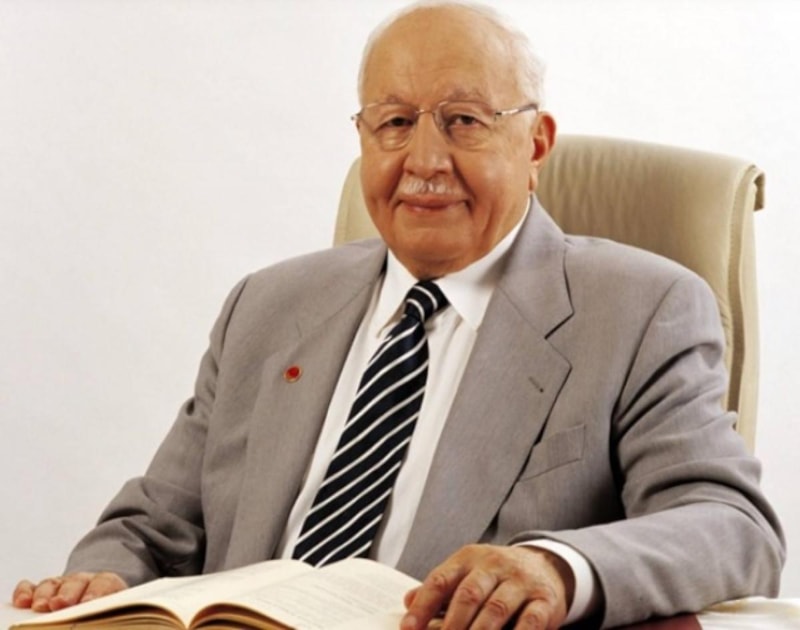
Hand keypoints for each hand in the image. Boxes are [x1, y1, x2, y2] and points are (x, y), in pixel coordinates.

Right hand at [12, 572, 127, 611]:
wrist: (98, 600)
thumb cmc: (106, 612)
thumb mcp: (113, 613)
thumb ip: (108, 615)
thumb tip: (101, 622)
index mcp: (107, 585)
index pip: (105, 584)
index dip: (96, 592)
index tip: (88, 604)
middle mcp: (84, 581)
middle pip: (76, 582)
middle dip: (67, 593)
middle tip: (60, 604)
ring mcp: (62, 584)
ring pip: (53, 584)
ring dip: (45, 595)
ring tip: (40, 607)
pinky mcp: (43, 590)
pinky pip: (32, 587)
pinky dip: (25, 592)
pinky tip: (22, 601)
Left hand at [401, 544, 573, 629]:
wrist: (546, 565)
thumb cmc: (496, 577)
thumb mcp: (467, 573)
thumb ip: (441, 589)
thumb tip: (408, 601)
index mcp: (469, 558)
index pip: (441, 580)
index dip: (423, 607)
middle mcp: (495, 564)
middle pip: (468, 594)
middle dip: (451, 625)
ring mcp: (521, 581)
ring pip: (497, 608)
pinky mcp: (544, 600)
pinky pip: (529, 621)